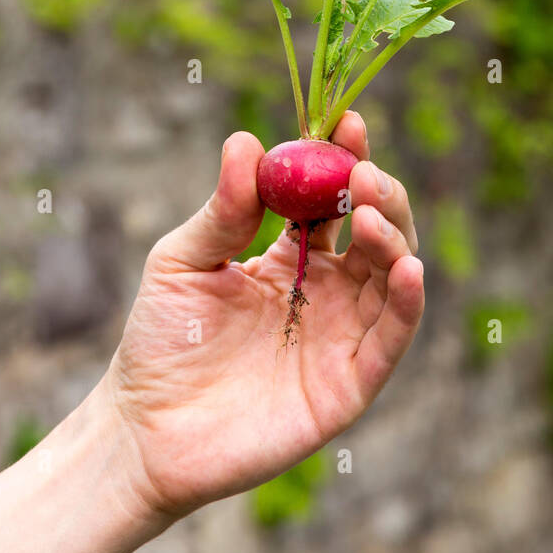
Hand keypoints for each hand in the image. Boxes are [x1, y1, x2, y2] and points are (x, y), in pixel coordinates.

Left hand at [105, 111, 423, 518]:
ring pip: (392, 278)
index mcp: (292, 257)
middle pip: (377, 233)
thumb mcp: (184, 260)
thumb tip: (245, 141)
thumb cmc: (161, 340)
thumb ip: (223, 210)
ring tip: (371, 214)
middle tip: (363, 174)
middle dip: (380, 197)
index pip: (334, 200)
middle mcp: (328, 292)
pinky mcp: (349, 385)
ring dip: (394, 240)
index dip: (346, 159)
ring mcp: (342, 337)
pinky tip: (407, 269)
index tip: (346, 123)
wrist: (143, 429)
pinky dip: (409, 303)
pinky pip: (392, 339)